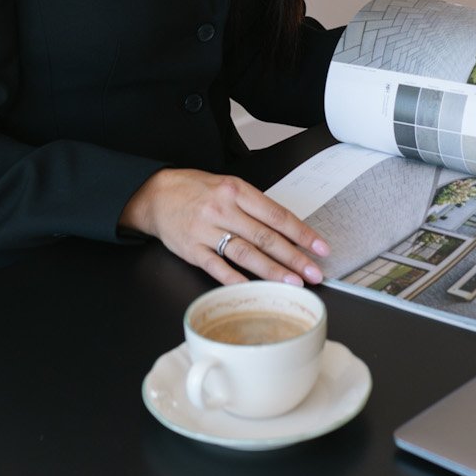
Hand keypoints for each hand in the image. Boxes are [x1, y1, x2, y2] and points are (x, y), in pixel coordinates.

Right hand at [118, 168, 330, 287]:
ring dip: (271, 271)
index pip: (276, 214)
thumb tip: (288, 231)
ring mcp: (206, 230)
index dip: (301, 233)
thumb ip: (255, 207)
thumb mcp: (228, 186)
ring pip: (244, 253)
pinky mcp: (191, 249)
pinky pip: (216, 267)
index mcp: (236, 190)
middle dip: (293, 257)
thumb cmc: (196, 190)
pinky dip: (234, 279)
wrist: (155, 194)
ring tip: (292, 284)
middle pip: (265, 237)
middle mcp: (223, 209)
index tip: (320, 247)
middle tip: (314, 273)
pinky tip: (252, 289)